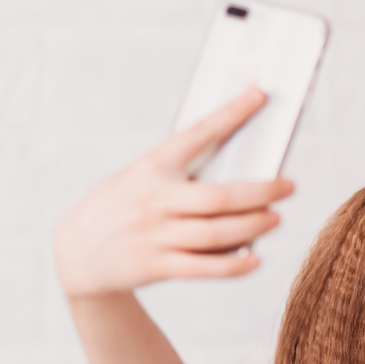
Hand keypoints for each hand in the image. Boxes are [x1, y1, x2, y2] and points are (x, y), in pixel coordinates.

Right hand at [53, 88, 294, 297]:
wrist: (76, 254)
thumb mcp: (140, 180)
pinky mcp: (156, 266)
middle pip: (220, 195)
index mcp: (152, 168)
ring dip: (253, 225)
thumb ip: (182, 178)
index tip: (260, 96)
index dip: (231, 115)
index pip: (198, 135)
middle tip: (288, 186)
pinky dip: (232, 265)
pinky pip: (203, 267)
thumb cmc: (121, 209)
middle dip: (260, 191)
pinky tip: (254, 260)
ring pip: (217, 232)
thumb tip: (241, 179)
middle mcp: (155, 200)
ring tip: (276, 218)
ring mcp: (155, 235)